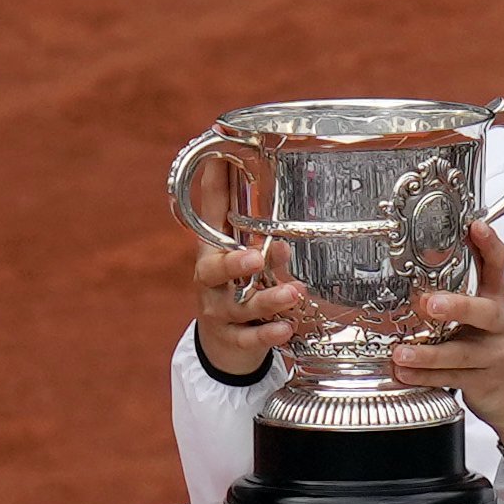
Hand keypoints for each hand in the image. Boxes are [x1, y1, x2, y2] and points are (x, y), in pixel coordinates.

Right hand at [188, 158, 302, 377]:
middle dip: (234, 263)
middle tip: (256, 256)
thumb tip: (275, 219)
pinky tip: (285, 329)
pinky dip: (267, 335)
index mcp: (213, 252)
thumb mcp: (242, 259)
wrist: (222, 345)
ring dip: (267, 299)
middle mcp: (211, 281)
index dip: (213, 186)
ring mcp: (218, 311)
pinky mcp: (231, 339)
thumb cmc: (235, 290)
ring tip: (293, 293)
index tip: (220, 158)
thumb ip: (258, 239)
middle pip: (214, 269)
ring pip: (238, 306)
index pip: (210, 216)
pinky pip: (248, 339)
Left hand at [393, 219, 503, 447]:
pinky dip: (425, 378)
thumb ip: (471, 282)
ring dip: (429, 354)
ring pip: (461, 354)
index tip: (476, 226)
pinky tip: (404, 373)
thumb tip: (442, 246)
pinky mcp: (483, 383)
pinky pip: (452, 380)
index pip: (499, 267)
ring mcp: (493, 356)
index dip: (489, 245)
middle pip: (485, 312)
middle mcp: (499, 326)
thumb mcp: (491, 312)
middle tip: (430, 303)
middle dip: (459, 307)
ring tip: (402, 352)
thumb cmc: (499, 348)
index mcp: (498, 302)